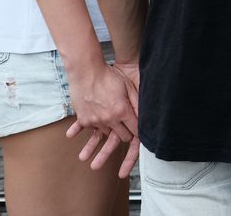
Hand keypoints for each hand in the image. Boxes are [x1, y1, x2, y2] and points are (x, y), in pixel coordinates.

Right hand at [65, 62, 139, 177]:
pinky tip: (86, 134)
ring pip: (105, 136)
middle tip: (126, 135)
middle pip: (121, 136)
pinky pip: (88, 131)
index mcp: (122, 112)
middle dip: (125, 136)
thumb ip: (137, 103)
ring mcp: (95, 120)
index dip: (139, 134)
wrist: (87, 71)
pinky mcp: (84, 119)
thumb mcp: (129, 87)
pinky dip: (88, 132)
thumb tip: (145, 117)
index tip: (140, 136)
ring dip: (106, 139)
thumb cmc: (110, 76)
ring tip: (97, 159)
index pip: (134, 131)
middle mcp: (109, 119)